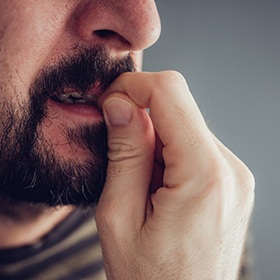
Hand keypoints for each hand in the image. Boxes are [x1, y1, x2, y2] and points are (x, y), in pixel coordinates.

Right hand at [95, 71, 254, 279]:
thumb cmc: (149, 279)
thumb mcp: (119, 216)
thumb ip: (124, 153)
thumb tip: (120, 105)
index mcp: (204, 176)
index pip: (171, 93)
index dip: (134, 86)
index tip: (110, 100)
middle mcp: (230, 170)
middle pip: (179, 108)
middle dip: (142, 116)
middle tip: (118, 147)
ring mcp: (234, 175)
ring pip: (185, 126)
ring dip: (154, 140)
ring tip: (140, 182)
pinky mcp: (230, 181)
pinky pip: (194, 146)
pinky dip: (168, 154)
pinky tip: (157, 185)